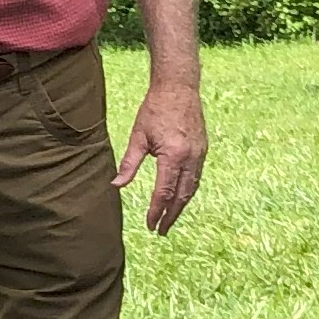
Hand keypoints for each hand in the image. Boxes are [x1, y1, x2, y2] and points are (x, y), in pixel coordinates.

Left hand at [115, 79, 207, 233]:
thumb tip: (116, 186)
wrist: (178, 87)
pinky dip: (188, 191)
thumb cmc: (155, 109)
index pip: (163, 192)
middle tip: (160, 230)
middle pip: (181, 196)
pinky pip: (196, 177)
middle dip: (171, 215)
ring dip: (181, 206)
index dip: (156, 211)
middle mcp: (190, 158)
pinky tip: (180, 198)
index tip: (150, 225)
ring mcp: (200, 154)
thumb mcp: (138, 136)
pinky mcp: (202, 150)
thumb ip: (129, 164)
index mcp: (173, 155)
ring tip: (169, 218)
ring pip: (191, 188)